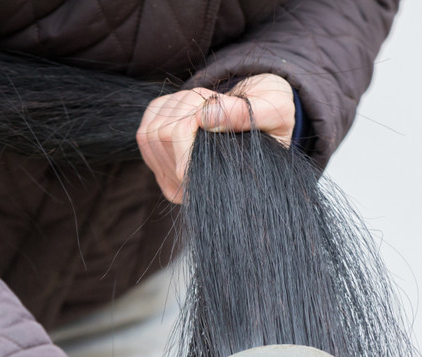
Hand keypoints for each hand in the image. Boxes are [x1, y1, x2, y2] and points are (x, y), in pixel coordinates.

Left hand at [136, 73, 295, 203]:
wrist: (265, 114)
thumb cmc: (273, 118)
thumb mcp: (273, 110)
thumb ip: (242, 114)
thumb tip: (204, 117)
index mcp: (214, 190)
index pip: (180, 162)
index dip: (193, 122)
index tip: (217, 103)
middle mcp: (185, 190)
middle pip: (161, 137)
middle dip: (189, 107)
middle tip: (217, 102)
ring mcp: (166, 173)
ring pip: (151, 129)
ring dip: (180, 104)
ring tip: (210, 106)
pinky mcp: (156, 152)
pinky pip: (148, 120)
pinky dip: (170, 104)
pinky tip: (195, 108)